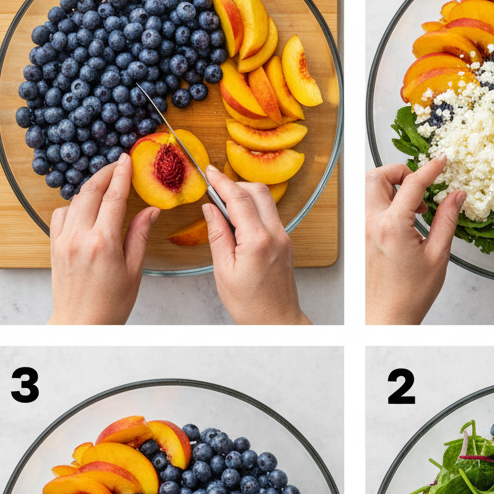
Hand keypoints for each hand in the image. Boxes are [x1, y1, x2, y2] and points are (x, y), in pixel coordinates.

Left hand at [48, 154, 158, 323]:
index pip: (114, 197)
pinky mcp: (54, 245)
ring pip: (75, 200)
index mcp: (104, 243)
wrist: (82, 324)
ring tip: (104, 187)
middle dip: (105, 173)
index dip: (121, 174)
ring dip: (90, 189)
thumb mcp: (134, 270)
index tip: (126, 159)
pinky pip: (61, 214)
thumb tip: (151, 210)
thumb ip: (139, 235)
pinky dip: (73, 206)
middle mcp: (80, 237)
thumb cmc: (111, 304)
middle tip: (117, 165)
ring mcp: (64, 240)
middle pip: (91, 191)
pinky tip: (85, 211)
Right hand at [201, 167, 309, 323]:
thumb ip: (217, 235)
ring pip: (266, 201)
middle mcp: (276, 235)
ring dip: (244, 196)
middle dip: (234, 184)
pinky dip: (253, 209)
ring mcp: (284, 238)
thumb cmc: (250, 305)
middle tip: (214, 189)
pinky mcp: (285, 242)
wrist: (276, 322)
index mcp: (258, 241)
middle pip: (257, 191)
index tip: (208, 171)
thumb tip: (210, 209)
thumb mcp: (224, 271)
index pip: (238, 199)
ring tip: (223, 206)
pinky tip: (237, 220)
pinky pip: (269, 215)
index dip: (221, 181)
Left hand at [366, 157, 465, 323]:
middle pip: (376, 176)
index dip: (430, 169)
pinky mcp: (358, 239)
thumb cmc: (410, 295)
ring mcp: (360, 231)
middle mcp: (370, 225)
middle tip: (419, 186)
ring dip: (390, 187)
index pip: (412, 184)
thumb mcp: (437, 256)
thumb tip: (456, 196)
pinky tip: (402, 221)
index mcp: (391, 227)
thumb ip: (446, 220)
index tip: (442, 162)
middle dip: (399, 172)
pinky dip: (384, 203)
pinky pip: (367, 208)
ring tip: (413, 208)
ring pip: (368, 190)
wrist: (386, 318)